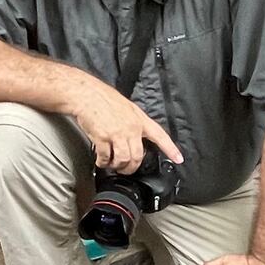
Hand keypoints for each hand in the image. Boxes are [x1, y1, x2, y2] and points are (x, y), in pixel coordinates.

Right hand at [70, 79, 184, 176]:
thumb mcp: (126, 107)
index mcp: (139, 119)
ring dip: (117, 166)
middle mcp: (131, 127)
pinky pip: (106, 157)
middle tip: (126, 169)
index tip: (178, 159)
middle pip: (138, 156)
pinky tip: (101, 161)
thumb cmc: (102, 98)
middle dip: (132, 167)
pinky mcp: (103, 137)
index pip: (160, 136)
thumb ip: (133, 122)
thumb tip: (134, 135)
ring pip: (123, 159)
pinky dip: (103, 162)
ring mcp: (117, 133)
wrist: (86, 94)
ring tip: (112, 165)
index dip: (170, 149)